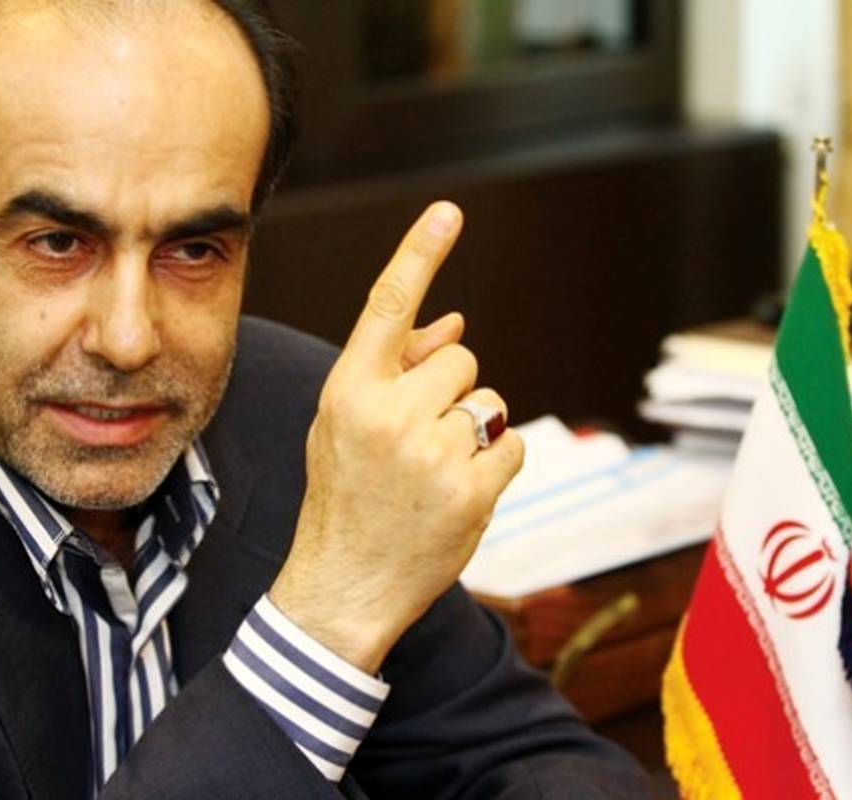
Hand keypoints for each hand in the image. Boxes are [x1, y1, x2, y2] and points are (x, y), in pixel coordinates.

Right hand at [268, 202, 524, 672]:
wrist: (340, 588)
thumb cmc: (344, 498)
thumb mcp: (344, 427)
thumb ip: (394, 370)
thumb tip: (456, 321)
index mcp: (348, 390)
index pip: (388, 305)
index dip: (420, 254)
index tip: (449, 211)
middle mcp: (387, 413)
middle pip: (462, 356)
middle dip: (452, 390)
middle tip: (418, 440)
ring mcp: (430, 452)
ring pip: (490, 400)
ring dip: (474, 429)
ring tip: (432, 473)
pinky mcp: (471, 490)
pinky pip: (511, 444)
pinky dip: (495, 466)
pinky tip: (457, 495)